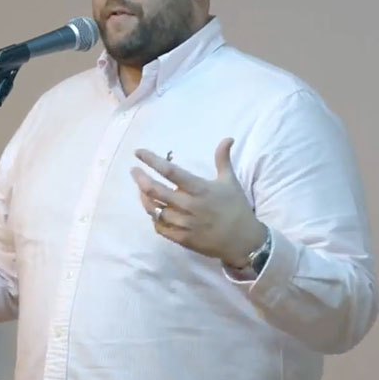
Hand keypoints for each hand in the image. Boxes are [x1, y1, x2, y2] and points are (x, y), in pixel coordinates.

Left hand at [130, 138, 266, 267]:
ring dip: (145, 198)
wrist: (244, 241)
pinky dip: (154, 218)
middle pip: (155, 191)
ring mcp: (184, 224)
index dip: (152, 160)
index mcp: (200, 189)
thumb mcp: (230, 181)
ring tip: (142, 189)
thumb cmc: (236, 208)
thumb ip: (223, 159)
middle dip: (140, 179)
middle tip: (134, 171)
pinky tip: (153, 210)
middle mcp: (189, 205)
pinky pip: (160, 227)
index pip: (171, 171)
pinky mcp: (182, 239)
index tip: (138, 152)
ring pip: (154, 210)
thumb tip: (228, 138)